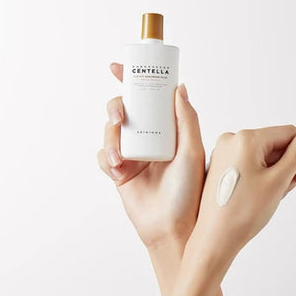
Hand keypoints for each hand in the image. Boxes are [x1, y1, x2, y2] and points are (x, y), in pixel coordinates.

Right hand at [97, 64, 204, 249]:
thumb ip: (186, 119)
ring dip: (110, 139)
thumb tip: (179, 87)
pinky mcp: (120, 172)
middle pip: (125, 111)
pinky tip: (117, 171)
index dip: (133, 80)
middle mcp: (150, 139)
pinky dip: (106, 160)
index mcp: (169, 131)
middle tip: (120, 115)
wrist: (172, 227)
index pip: (150, 99)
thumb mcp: (192, 152)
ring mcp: (134, 155)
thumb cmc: (189, 192)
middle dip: (116, 107)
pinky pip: (103, 157)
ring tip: (119, 158)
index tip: (118, 67)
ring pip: (110, 132)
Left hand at [187, 124, 295, 266]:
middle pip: (274, 143)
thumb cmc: (244, 212)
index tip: (294, 181)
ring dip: (272, 173)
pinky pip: (247, 163)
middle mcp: (231, 139)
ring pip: (262, 155)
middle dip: (284, 166)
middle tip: (279, 192)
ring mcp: (223, 152)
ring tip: (265, 197)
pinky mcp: (219, 165)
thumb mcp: (279, 180)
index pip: (289, 134)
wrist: (215, 238)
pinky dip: (257, 176)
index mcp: (246, 138)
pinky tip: (254, 196)